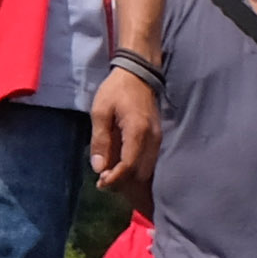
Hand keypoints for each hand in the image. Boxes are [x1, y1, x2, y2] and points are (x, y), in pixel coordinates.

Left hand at [88, 68, 157, 190]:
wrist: (138, 74)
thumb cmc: (116, 90)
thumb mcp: (100, 112)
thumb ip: (100, 140)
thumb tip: (98, 168)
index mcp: (137, 131)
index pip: (129, 165)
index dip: (115, 179)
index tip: (100, 183)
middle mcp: (152, 138)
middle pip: (140, 173)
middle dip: (122, 182)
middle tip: (102, 181)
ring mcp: (157, 139)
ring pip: (147, 170)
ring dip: (129, 178)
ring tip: (109, 175)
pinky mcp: (157, 138)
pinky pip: (148, 161)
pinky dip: (135, 169)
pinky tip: (120, 166)